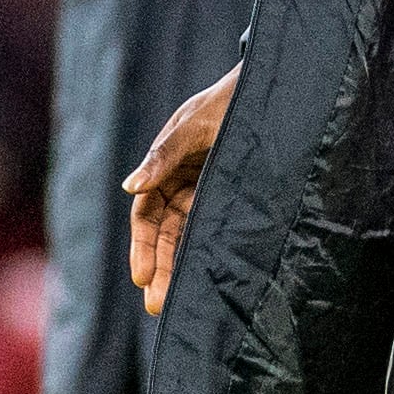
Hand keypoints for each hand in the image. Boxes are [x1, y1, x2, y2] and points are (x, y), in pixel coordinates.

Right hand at [125, 62, 236, 313]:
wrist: (263, 89)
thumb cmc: (223, 102)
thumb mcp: (192, 125)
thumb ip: (164, 155)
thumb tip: (130, 186)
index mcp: (162, 167)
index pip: (146, 215)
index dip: (143, 247)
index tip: (141, 276)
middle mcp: (178, 184)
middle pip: (162, 233)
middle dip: (158, 267)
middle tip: (156, 304)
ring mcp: (201, 192)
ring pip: (184, 236)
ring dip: (177, 267)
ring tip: (172, 301)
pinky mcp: (224, 195)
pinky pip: (210, 228)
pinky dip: (203, 251)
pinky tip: (202, 278)